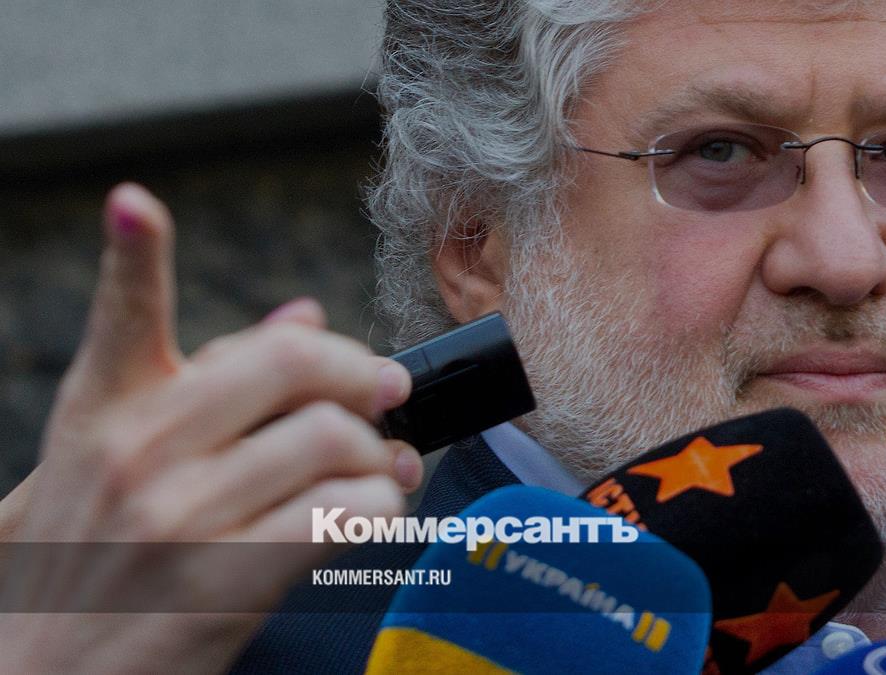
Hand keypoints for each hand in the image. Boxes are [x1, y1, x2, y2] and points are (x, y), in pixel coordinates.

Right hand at [0, 183, 423, 673]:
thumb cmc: (88, 559)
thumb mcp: (115, 464)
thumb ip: (204, 383)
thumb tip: (301, 312)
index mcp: (107, 409)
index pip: (121, 314)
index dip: (129, 252)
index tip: (135, 207)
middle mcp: (139, 451)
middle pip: (291, 362)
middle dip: (363, 372)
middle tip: (387, 392)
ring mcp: (180, 515)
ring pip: (332, 438)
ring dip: (383, 452)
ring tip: (387, 467)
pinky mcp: (225, 580)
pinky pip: (341, 514)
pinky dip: (380, 507)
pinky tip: (374, 513)